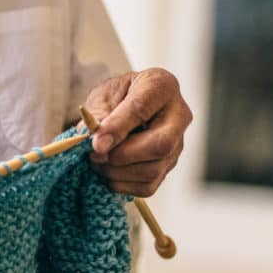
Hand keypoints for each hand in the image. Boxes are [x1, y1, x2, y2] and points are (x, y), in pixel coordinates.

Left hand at [82, 68, 192, 195]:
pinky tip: (108, 173)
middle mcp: (178, 115)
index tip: (96, 145)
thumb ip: (99, 116)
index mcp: (161, 86)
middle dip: (122, 156)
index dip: (117, 129)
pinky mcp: (169, 165)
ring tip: (96, 162)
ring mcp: (178, 143)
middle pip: (160, 145)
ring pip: (154, 169)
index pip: (142, 109)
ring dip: (118, 172)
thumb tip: (97, 142)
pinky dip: (122, 184)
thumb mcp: (103, 95)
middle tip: (94, 156)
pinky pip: (149, 185)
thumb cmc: (115, 96)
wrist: (126, 104)